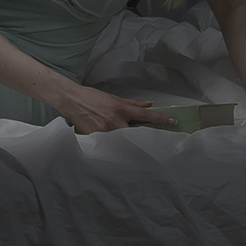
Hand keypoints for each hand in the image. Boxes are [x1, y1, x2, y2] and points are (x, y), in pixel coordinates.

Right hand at [50, 84, 176, 134]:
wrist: (72, 100)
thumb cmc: (91, 98)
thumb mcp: (114, 98)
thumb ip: (132, 104)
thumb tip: (149, 105)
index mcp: (121, 109)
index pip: (146, 115)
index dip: (161, 119)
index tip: (173, 122)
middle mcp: (115, 121)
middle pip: (136, 134)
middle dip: (142, 138)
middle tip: (149, 142)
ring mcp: (106, 131)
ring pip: (123, 141)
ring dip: (127, 143)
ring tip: (128, 145)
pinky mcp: (96, 137)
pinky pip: (109, 145)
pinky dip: (113, 146)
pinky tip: (114, 148)